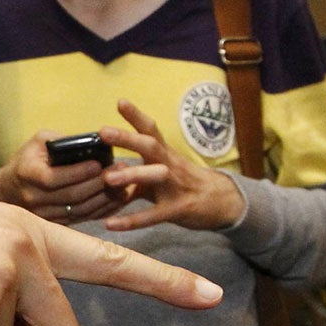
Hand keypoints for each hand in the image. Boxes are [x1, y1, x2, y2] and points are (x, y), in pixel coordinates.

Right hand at [0, 131, 125, 224]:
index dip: (78, 172)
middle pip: (71, 195)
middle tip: (121, 171)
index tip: (99, 164)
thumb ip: (61, 141)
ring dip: (104, 198)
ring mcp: (43, 214)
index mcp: (27, 173)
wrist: (8, 188)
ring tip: (125, 185)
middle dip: (99, 183)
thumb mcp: (38, 141)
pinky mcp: (54, 223)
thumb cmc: (28, 159)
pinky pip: (81, 219)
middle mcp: (33, 197)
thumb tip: (92, 143)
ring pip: (79, 210)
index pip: (54, 178)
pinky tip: (116, 200)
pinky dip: (101, 210)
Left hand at [97, 99, 246, 232]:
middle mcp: (169, 165)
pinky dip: (130, 220)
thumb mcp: (161, 172)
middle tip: (104, 131)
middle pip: (151, 146)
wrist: (222, 202)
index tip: (120, 101)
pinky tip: (110, 223)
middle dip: (128, 138)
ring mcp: (174, 187)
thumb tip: (106, 169)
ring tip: (107, 178)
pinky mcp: (176, 210)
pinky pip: (152, 216)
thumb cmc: (183, 184)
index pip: (151, 130)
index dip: (136, 116)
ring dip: (131, 176)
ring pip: (154, 177)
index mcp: (164, 154)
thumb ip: (134, 170)